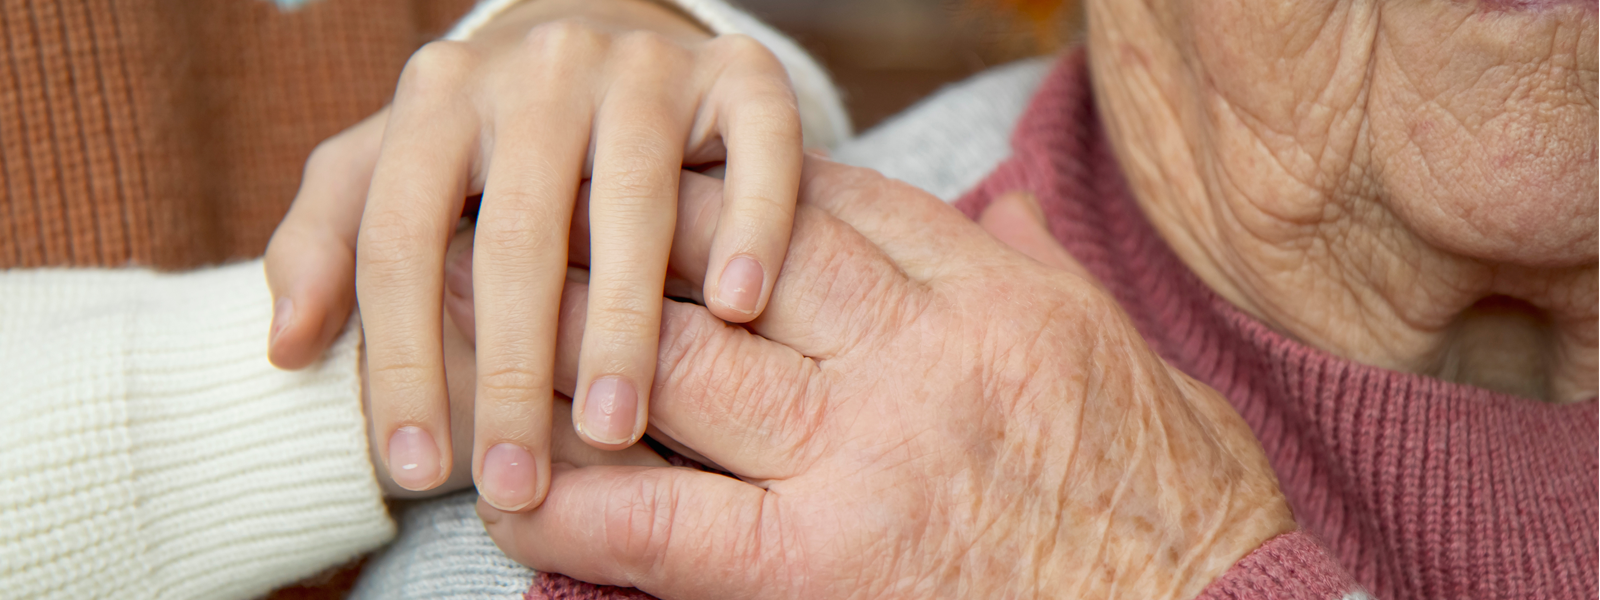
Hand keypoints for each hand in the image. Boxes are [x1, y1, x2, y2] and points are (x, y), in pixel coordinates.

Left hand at [264, 0, 805, 512]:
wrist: (603, 23)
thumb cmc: (491, 136)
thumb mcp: (390, 171)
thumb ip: (326, 245)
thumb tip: (286, 347)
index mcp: (439, 98)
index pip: (401, 239)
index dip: (402, 361)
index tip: (416, 470)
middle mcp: (540, 70)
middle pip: (518, 236)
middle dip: (512, 373)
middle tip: (517, 481)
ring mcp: (643, 66)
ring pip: (634, 204)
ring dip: (622, 327)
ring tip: (612, 428)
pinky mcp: (738, 71)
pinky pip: (759, 146)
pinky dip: (752, 225)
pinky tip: (737, 307)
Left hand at [473, 160, 1294, 598]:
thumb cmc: (1176, 496)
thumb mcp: (1117, 347)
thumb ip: (1039, 265)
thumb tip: (1000, 205)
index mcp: (989, 295)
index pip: (827, 204)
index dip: (723, 184)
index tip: (655, 172)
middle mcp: (917, 357)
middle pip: (731, 259)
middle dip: (618, 228)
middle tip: (522, 200)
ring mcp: (866, 457)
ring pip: (680, 365)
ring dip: (560, 334)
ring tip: (459, 308)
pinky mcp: (828, 566)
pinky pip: (671, 522)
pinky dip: (578, 503)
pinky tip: (508, 485)